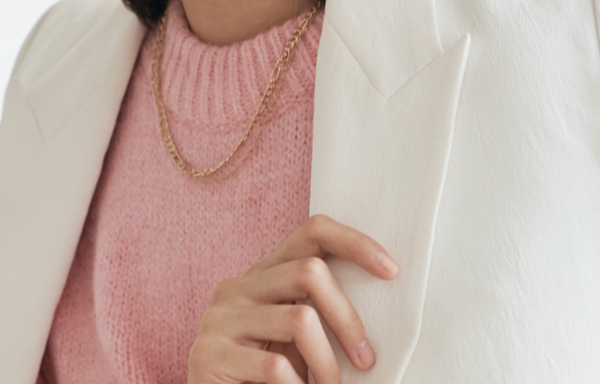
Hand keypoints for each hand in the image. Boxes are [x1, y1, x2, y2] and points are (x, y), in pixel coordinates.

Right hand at [187, 214, 398, 383]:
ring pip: (299, 319)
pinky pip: (274, 365)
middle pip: (310, 271)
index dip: (354, 242)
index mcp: (262, 275)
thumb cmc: (264, 380)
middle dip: (347, 318)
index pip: (312, 232)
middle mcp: (238, 286)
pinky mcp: (208, 354)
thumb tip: (380, 293)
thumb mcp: (293, 340)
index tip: (391, 271)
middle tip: (366, 360)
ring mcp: (220, 318)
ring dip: (328, 365)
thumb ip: (316, 311)